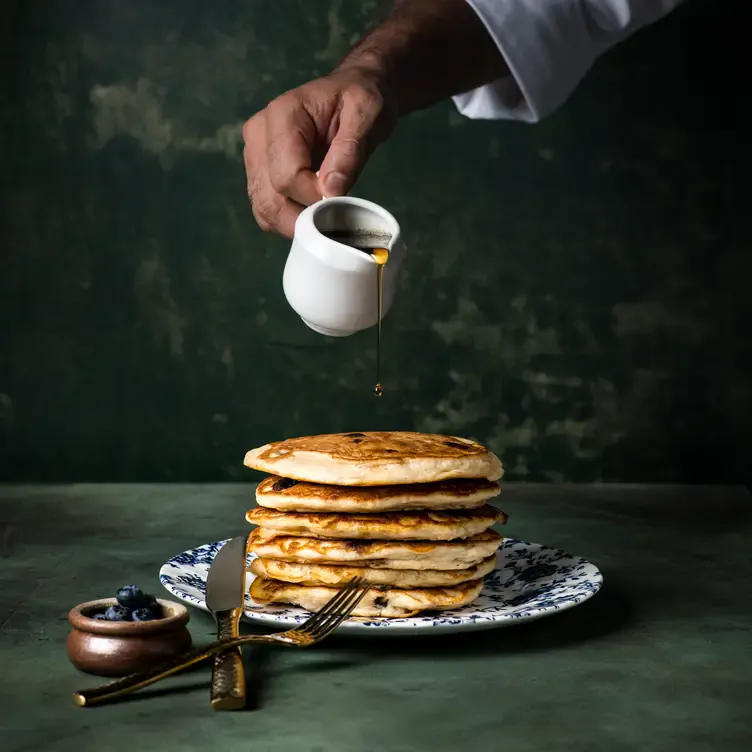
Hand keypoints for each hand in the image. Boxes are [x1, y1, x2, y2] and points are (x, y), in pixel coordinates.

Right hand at [243, 67, 396, 237]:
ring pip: (263, 208)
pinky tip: (311, 216)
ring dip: (293, 223)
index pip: (287, 176)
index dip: (314, 197)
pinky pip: (265, 208)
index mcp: (282, 116)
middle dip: (302, 218)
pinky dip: (287, 220)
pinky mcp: (259, 171)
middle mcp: (258, 135)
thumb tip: (330, 192)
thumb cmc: (361, 98)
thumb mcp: (367, 115)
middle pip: (268, 198)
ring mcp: (254, 154)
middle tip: (334, 219)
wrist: (352, 93)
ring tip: (324, 219)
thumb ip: (349, 152)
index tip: (342, 198)